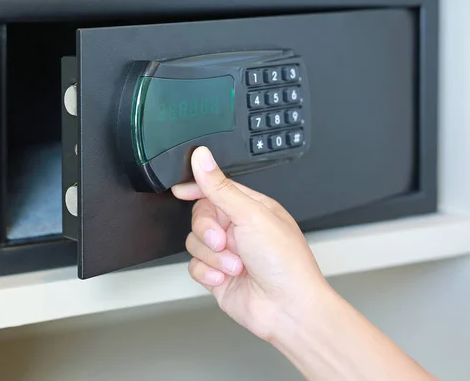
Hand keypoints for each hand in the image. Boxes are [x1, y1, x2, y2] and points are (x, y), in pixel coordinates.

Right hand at [172, 146, 328, 342]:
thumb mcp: (252, 215)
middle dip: (208, 230)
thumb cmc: (286, 263)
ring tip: (235, 265)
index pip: (216, 188)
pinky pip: (194, 266)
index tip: (181, 189)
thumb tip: (202, 158)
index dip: (197, 187)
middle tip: (222, 240)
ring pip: (195, 242)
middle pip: (200, 216)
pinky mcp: (217, 275)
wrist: (289, 310)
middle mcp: (239, 229)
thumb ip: (221, 188)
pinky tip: (226, 278)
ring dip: (213, 256)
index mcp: (251, 208)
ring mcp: (227, 253)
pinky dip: (208, 273)